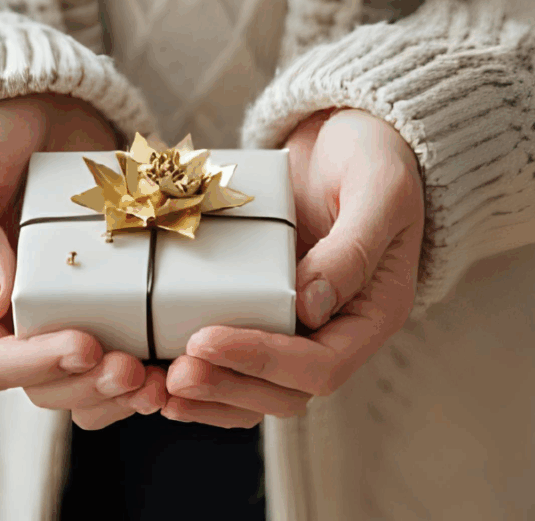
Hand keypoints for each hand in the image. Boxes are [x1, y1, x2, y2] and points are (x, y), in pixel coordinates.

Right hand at [0, 94, 166, 429]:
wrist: (37, 106)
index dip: (38, 366)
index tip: (87, 345)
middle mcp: (9, 317)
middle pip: (46, 385)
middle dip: (91, 387)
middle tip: (136, 371)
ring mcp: (58, 311)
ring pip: (86, 383)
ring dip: (123, 392)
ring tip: (162, 379)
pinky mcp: (101, 298)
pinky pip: (122, 348)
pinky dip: (148, 363)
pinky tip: (178, 358)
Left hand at [163, 108, 423, 427]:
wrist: (344, 140)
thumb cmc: (372, 158)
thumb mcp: (377, 190)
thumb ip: (352, 248)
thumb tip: (310, 309)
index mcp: (372, 314)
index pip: (320, 366)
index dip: (261, 361)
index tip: (205, 340)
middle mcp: (335, 332)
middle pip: (282, 393)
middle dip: (226, 386)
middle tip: (174, 374)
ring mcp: (297, 326)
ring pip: (254, 389)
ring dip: (207, 394)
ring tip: (157, 385)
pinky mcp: (263, 311)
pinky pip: (235, 360)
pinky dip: (201, 371)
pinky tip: (158, 373)